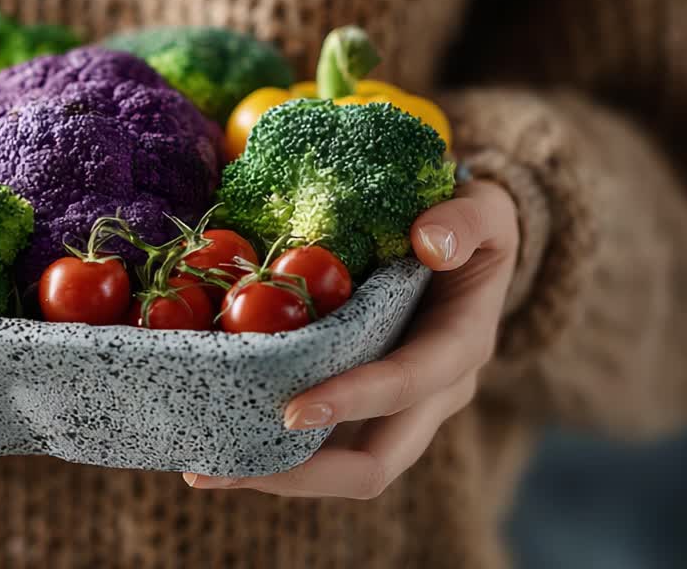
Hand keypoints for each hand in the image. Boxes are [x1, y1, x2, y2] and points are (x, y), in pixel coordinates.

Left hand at [184, 180, 517, 498]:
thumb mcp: (483, 209)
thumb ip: (464, 220)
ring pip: (340, 472)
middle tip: (223, 468)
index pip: (405, 387)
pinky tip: (214, 452)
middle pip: (373, 465)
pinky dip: (271, 456)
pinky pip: (320, 450)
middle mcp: (431, 396)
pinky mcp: (364, 412)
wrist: (468, 250)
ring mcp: (397, 413)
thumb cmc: (470, 226)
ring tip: (203, 472)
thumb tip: (430, 242)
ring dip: (273, 477)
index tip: (291, 412)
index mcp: (460, 349)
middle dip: (300, 474)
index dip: (351, 402)